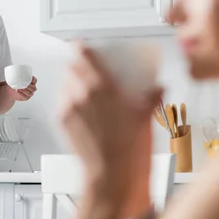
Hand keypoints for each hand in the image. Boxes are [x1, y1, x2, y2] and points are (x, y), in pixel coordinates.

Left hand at [9, 76, 37, 100]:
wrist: (11, 91)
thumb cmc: (14, 83)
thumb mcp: (15, 78)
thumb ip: (17, 75)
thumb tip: (14, 72)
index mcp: (31, 82)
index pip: (34, 80)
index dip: (33, 80)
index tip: (28, 78)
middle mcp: (32, 88)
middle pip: (34, 88)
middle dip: (29, 87)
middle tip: (23, 85)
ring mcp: (30, 93)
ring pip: (30, 93)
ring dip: (24, 90)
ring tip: (19, 88)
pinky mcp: (26, 97)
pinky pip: (26, 96)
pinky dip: (21, 94)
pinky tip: (17, 91)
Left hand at [59, 43, 160, 214]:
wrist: (110, 174)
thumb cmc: (128, 149)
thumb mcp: (144, 117)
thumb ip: (150, 97)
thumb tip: (157, 89)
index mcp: (103, 87)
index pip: (84, 54)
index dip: (81, 46)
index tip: (82, 44)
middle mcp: (81, 93)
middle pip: (71, 68)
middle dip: (78, 66)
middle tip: (88, 71)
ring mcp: (69, 107)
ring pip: (65, 84)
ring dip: (73, 84)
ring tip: (86, 94)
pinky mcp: (62, 120)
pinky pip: (62, 101)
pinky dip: (69, 101)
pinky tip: (83, 112)